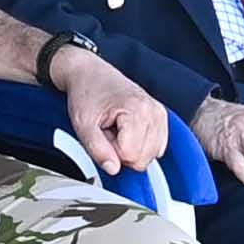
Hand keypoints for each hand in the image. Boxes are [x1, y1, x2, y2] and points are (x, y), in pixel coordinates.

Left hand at [57, 55, 174, 175]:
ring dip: (131, 148)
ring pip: (151, 155)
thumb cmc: (86, 94)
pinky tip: (128, 131)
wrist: (90, 74)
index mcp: (136, 110)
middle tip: (109, 131)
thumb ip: (97, 150)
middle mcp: (153, 111)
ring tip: (117, 129)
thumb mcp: (83, 125)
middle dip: (122, 151)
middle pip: (143, 159)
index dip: (111, 151)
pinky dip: (141, 145)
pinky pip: (157, 148)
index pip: (130, 156)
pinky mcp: (160, 117)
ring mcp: (159, 113)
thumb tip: (113, 169)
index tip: (102, 133)